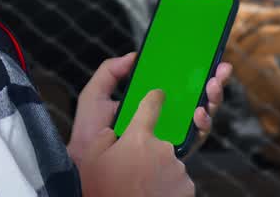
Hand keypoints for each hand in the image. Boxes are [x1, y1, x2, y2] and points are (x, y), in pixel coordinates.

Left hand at [66, 53, 232, 162]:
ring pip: (201, 116)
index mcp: (149, 103)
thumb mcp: (95, 96)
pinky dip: (202, 124)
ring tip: (212, 86)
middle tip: (220, 69)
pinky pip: (196, 138)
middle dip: (213, 82)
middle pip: (195, 98)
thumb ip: (109, 72)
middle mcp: (165, 118)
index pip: (176, 85)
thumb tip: (134, 56)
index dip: (192, 72)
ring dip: (212, 99)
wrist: (87, 162)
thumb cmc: (89, 132)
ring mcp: (172, 135)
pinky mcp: (175, 153)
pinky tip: (199, 112)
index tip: (205, 56)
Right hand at [77, 89, 193, 196]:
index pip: (150, 106)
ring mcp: (177, 169)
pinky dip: (168, 187)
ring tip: (142, 186)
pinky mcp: (186, 188)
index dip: (154, 98)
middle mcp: (162, 148)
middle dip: (148, 152)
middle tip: (134, 170)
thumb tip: (111, 132)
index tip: (158, 94)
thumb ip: (103, 139)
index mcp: (138, 137)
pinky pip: (177, 181)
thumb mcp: (93, 160)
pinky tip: (153, 194)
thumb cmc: (105, 190)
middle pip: (158, 142)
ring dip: (158, 171)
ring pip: (168, 163)